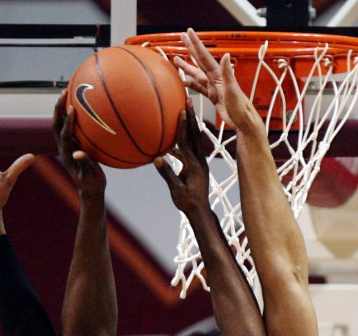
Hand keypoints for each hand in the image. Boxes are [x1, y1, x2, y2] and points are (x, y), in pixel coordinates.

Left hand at [52, 91, 105, 199]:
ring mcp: (68, 146)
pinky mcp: (73, 145)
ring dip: (62, 109)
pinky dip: (72, 116)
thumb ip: (85, 163)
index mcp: (67, 154)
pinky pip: (70, 127)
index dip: (67, 122)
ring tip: (67, 94)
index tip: (72, 109)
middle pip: (57, 124)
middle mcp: (64, 148)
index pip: (64, 134)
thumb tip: (78, 153)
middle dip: (59, 108)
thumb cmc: (91, 184)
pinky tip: (80, 107)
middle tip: (64, 92)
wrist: (89, 190)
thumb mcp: (89, 175)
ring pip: (61, 124)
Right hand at [154, 101, 209, 215]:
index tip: (182, 110)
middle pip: (195, 134)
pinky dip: (184, 140)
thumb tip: (157, 158)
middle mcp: (199, 160)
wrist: (200, 211)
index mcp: (194, 165)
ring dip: (190, 125)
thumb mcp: (176, 189)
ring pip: (195, 140)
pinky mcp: (197, 166)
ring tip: (185, 111)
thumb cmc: (187, 202)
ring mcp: (199, 162)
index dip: (184, 126)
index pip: (187, 142)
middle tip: (188, 100)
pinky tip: (175, 136)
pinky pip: (190, 149)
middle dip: (191, 117)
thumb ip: (167, 174)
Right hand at [174, 28, 259, 131]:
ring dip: (187, 66)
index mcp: (219, 75)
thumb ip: (228, 73)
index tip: (189, 32)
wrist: (243, 121)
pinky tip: (184, 82)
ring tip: (177, 59)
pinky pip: (199, 88)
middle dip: (190, 48)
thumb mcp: (233, 89)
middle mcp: (215, 79)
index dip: (196, 43)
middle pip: (199, 60)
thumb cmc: (240, 108)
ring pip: (197, 73)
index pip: (204, 56)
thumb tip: (226, 55)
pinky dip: (191, 84)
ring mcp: (213, 87)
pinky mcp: (213, 96)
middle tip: (181, 37)